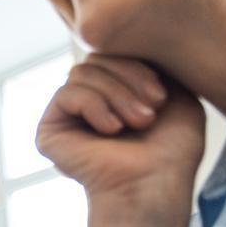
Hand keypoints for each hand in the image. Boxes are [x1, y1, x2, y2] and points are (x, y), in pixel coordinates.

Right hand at [36, 54, 205, 226]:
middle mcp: (88, 100)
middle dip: (128, 79)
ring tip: (136, 123)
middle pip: (97, 58)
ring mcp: (67, 114)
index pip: (115, 52)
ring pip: (82, 72)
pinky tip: (111, 130)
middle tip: (150, 112)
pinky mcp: (50, 129)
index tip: (162, 96)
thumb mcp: (175, 92)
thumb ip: (150, 64)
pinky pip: (68, 93)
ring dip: (116, 95)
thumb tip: (121, 43)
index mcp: (114, 90)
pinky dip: (95, 107)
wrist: (152, 183)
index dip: (138, 64)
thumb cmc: (170, 148)